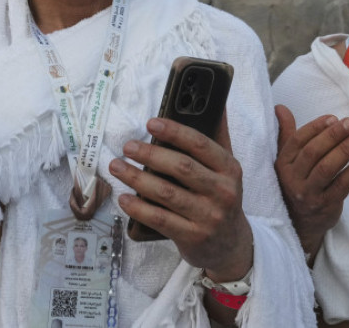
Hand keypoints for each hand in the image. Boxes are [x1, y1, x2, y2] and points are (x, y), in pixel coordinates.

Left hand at [110, 116, 252, 281]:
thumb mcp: (226, 170)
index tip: (150, 123)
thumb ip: (218, 138)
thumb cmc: (221, 198)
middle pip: (181, 168)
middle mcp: (222, 192)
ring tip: (116, 167)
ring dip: (137, 178)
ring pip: (167, 193)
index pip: (200, 145)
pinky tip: (124, 198)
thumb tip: (217, 104)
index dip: (174, 132)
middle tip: (127, 146)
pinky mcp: (193, 237)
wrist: (231, 245)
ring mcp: (208, 216)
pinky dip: (139, 208)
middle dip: (150, 154)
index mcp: (229, 169)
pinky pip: (161, 219)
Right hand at [274, 107, 348, 254]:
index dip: (316, 127)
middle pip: (314, 153)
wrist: (301, 223)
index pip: (298, 141)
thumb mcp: (288, 159)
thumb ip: (287, 133)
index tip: (333, 117)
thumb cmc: (297, 182)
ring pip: (328, 168)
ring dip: (346, 149)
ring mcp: (309, 193)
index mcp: (283, 164)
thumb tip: (280, 107)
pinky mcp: (326, 205)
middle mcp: (292, 179)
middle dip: (334, 135)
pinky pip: (343, 185)